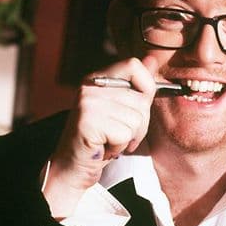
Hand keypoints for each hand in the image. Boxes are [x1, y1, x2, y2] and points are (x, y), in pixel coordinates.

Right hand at [43, 56, 159, 216]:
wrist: (73, 166)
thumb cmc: (100, 139)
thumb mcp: (121, 109)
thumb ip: (136, 86)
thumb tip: (152, 59)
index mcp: (98, 79)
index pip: (134, 65)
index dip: (146, 86)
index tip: (138, 107)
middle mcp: (90, 86)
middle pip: (140, 99)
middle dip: (139, 124)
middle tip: (119, 134)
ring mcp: (87, 103)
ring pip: (136, 119)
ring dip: (128, 137)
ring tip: (110, 140)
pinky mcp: (88, 122)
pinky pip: (124, 134)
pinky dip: (119, 147)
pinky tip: (104, 147)